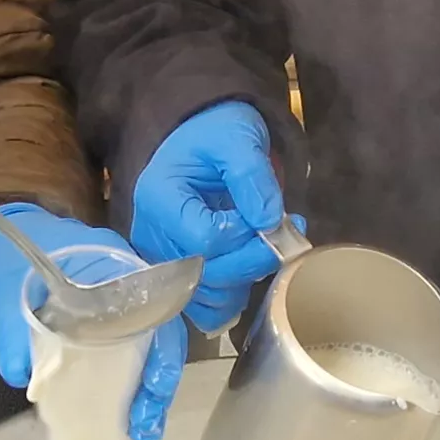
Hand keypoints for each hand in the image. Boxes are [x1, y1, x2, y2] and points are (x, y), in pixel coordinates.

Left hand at [0, 205, 188, 439]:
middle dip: (160, 383)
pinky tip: (123, 416)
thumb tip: (23, 377)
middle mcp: (128, 287)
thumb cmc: (9, 261)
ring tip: (142, 430)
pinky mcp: (103, 329)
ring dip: (149, 391)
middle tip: (145, 424)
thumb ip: (13, 330)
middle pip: (161, 336)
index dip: (164, 349)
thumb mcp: (8, 290)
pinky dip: (130, 387)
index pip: (157, 308)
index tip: (155, 384)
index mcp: (115, 267)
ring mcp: (118, 309)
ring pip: (150, 350)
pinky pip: (128, 356)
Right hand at [126, 101, 293, 333]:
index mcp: (159, 198)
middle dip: (254, 258)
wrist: (200, 138)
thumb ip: (252, 176)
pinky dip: (233, 296)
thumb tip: (268, 221)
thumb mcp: (237, 138)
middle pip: (206, 274)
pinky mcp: (177, 275)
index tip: (266, 212)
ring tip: (271, 245)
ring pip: (207, 297)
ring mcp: (162, 260)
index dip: (244, 233)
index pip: (204, 239)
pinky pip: (203, 307)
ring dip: (247, 279)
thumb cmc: (215, 133)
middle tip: (287, 231)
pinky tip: (251, 267)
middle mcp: (151, 235)